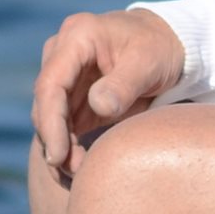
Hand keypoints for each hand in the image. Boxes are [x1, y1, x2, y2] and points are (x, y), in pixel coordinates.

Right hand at [31, 9, 184, 178]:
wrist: (170, 43)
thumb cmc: (159, 47)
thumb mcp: (149, 61)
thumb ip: (123, 84)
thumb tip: (98, 106)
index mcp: (78, 37)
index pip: (51, 84)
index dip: (50, 122)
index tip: (58, 156)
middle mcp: (62, 54)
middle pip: (45, 105)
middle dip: (55, 142)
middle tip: (74, 173)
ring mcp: (66, 76)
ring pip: (49, 120)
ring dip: (60, 150)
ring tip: (78, 176)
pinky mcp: (73, 97)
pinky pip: (62, 126)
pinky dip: (67, 149)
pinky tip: (79, 170)